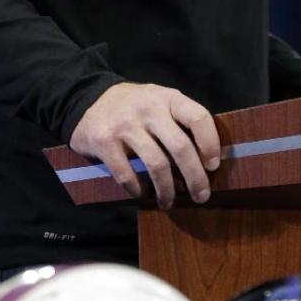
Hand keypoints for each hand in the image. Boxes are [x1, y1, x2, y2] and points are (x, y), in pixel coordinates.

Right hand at [69, 83, 219, 209]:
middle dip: (195, 177)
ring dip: (167, 190)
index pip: (198, 118)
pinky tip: (143, 194)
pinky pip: (127, 174)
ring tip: (169, 202)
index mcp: (168, 97)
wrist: (87, 99)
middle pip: (181, 147)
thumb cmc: (134, 106)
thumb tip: (206, 160)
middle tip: (201, 196)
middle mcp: (149, 108)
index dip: (210, 144)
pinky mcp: (104, 141)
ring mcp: (125, 124)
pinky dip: (138, 190)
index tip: (213, 166)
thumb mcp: (160, 101)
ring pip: (156, 165)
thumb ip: (179, 121)